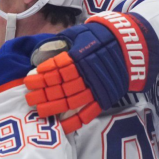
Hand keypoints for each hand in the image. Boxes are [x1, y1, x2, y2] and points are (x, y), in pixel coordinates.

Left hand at [24, 12, 158, 132]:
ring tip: (38, 110)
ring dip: (53, 107)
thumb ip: (61, 43)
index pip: (57, 69)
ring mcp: (97, 88)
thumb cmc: (100, 36)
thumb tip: (40, 53)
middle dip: (43, 93)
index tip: (28, 80)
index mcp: (81, 56)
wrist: (130, 44)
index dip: (41, 76)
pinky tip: (60, 125)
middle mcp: (88, 73)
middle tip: (29, 98)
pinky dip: (74, 121)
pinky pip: (88, 113)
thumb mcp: (79, 33)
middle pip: (61, 86)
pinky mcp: (105, 98)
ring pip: (71, 101)